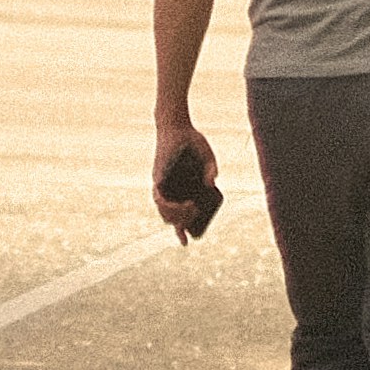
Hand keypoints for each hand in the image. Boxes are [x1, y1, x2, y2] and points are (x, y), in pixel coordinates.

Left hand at [151, 115, 214, 237]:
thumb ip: (211, 171)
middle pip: (171, 218)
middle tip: (196, 214)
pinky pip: (157, 197)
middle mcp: (171, 192)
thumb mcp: (208, 159)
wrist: (178, 127)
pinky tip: (178, 204)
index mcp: (183, 192)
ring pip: (163, 211)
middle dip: (184, 223)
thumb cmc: (193, 144)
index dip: (181, 232)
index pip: (179, 217)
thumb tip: (211, 184)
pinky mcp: (157, 177)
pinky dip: (167, 205)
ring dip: (177, 216)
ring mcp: (162, 186)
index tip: (186, 243)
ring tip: (191, 208)